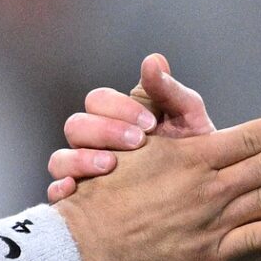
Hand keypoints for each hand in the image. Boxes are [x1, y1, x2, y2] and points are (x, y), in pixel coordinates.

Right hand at [48, 53, 217, 199]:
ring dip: (81, 159)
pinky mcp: (81, 200)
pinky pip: (56, 194)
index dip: (120, 109)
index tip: (151, 124)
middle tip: (138, 143)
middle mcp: (94, 142)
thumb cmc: (194, 151)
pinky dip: (59, 190)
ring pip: (60, 158)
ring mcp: (84, 171)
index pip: (98, 101)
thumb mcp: (188, 119)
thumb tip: (154, 60)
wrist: (203, 192)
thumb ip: (170, 90)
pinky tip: (75, 190)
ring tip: (110, 166)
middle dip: (105, 131)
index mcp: (115, 117)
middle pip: (75, 126)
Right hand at [57, 106, 260, 260]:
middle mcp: (208, 188)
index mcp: (192, 157)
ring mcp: (211, 224)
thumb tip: (156, 60)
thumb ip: (155, 106)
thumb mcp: (132, 144)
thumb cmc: (102, 190)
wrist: (86, 246)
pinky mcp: (208, 256)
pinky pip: (254, 241)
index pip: (249, 137)